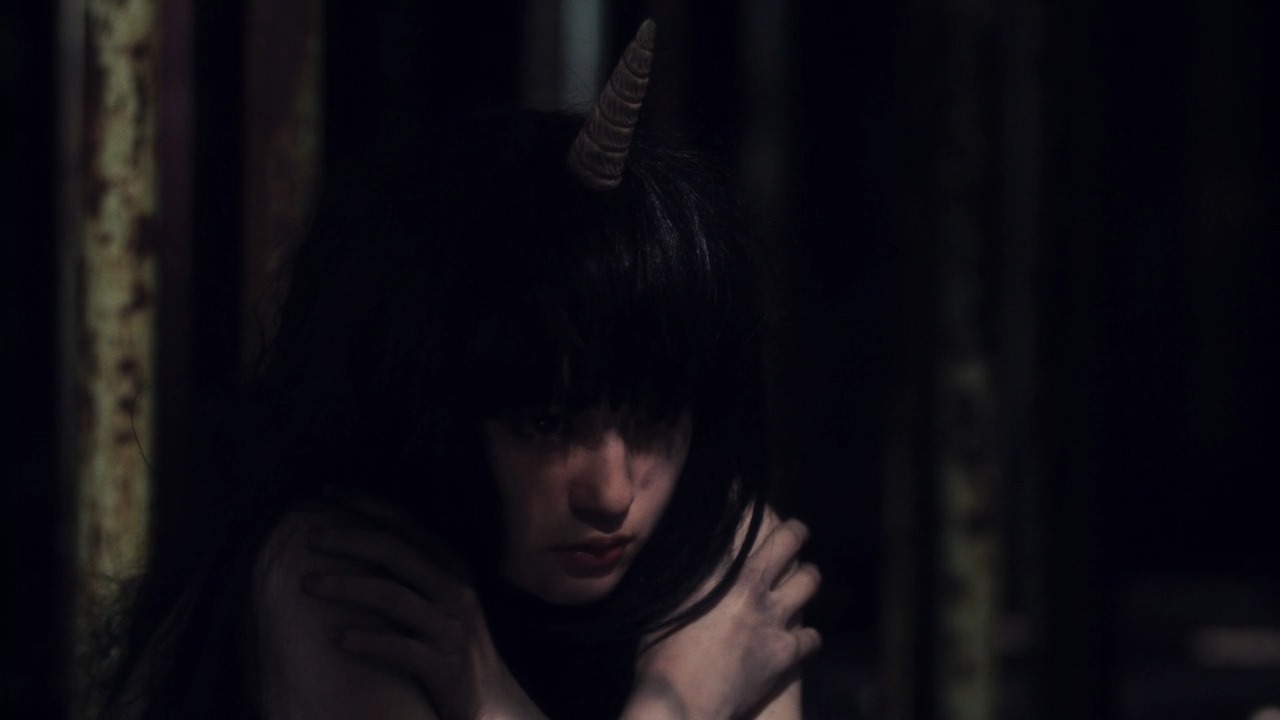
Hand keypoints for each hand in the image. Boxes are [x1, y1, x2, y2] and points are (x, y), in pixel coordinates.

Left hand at [301, 495, 545, 719]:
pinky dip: (367, 641)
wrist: (493, 701)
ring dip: (345, 586)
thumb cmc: (453, 645)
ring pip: (392, 595)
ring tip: (307, 584)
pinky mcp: (444, 665)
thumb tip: (359, 540)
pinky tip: (338, 639)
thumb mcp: (441, 598)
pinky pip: (400, 648)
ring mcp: (450, 627)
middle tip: (308, 537)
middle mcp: (455, 589)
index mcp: (452, 566)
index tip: (328, 491)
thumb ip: (411, 571)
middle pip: (396, 551)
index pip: (405, 524)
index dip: (367, 504)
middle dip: (349, 538)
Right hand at [626, 508, 821, 719]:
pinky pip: (811, 637)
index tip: (756, 498)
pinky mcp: (785, 654)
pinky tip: (806, 636)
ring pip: (809, 583)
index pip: (748, 523)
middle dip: (796, 532)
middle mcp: (756, 587)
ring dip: (808, 577)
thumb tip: (686, 561)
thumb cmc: (661, 654)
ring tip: (807, 576)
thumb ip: (687, 580)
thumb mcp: (668, 604)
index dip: (756, 506)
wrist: (683, 700)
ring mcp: (775, 620)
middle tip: (797, 531)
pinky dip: (809, 635)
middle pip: (790, 542)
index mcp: (725, 571)